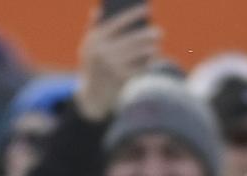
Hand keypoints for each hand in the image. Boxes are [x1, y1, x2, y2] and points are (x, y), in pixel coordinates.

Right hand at [75, 6, 161, 121]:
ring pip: (140, 53)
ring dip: (152, 48)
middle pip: (133, 39)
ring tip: (156, 46)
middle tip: (159, 33)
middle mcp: (104, 53)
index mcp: (96, 40)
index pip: (118, 23)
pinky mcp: (123, 80)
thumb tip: (99, 10)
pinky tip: (153, 58)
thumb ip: (93, 28)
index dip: (134, 14)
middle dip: (148, 35)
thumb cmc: (92, 66)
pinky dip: (149, 62)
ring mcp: (113, 67)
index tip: (148, 8)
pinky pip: (142, 67)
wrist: (92, 96)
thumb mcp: (87, 48)